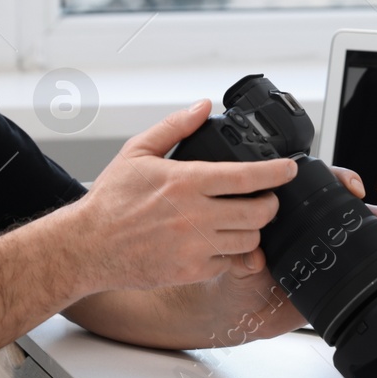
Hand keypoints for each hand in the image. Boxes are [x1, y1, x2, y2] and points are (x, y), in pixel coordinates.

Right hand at [70, 100, 296, 292]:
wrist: (87, 246)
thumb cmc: (111, 200)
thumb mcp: (138, 151)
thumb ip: (175, 126)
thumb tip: (202, 106)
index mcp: (185, 182)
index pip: (246, 176)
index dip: (276, 172)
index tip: (289, 169)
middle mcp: (195, 216)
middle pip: (258, 212)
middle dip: (271, 203)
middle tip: (267, 198)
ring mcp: (195, 247)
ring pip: (249, 240)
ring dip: (253, 229)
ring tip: (244, 219)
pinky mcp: (191, 271)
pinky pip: (230, 262)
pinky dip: (232, 252)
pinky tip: (221, 240)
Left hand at [196, 163, 376, 344]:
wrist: (234, 312)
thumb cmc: (230, 274)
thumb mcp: (233, 263)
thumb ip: (241, 260)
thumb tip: (252, 258)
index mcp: (287, 213)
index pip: (317, 186)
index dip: (338, 179)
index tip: (351, 186)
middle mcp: (309, 230)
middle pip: (348, 211)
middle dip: (373, 212)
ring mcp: (324, 254)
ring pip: (360, 238)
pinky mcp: (332, 280)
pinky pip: (361, 271)